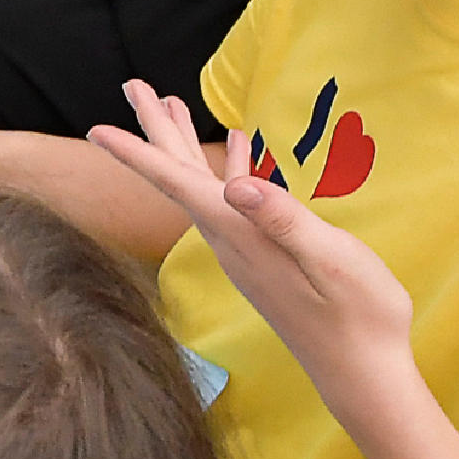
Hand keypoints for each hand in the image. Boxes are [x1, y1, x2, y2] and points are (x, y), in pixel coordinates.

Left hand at [87, 81, 412, 385]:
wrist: (363, 373)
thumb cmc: (358, 316)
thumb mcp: (330, 259)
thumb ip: (284, 220)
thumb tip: (235, 186)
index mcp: (240, 236)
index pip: (176, 185)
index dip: (136, 153)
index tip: (95, 129)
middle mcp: (231, 242)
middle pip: (179, 177)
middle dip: (156, 129)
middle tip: (133, 85)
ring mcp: (245, 251)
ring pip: (201, 186)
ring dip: (185, 145)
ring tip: (172, 105)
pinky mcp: (263, 258)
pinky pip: (233, 203)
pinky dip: (232, 171)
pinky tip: (241, 154)